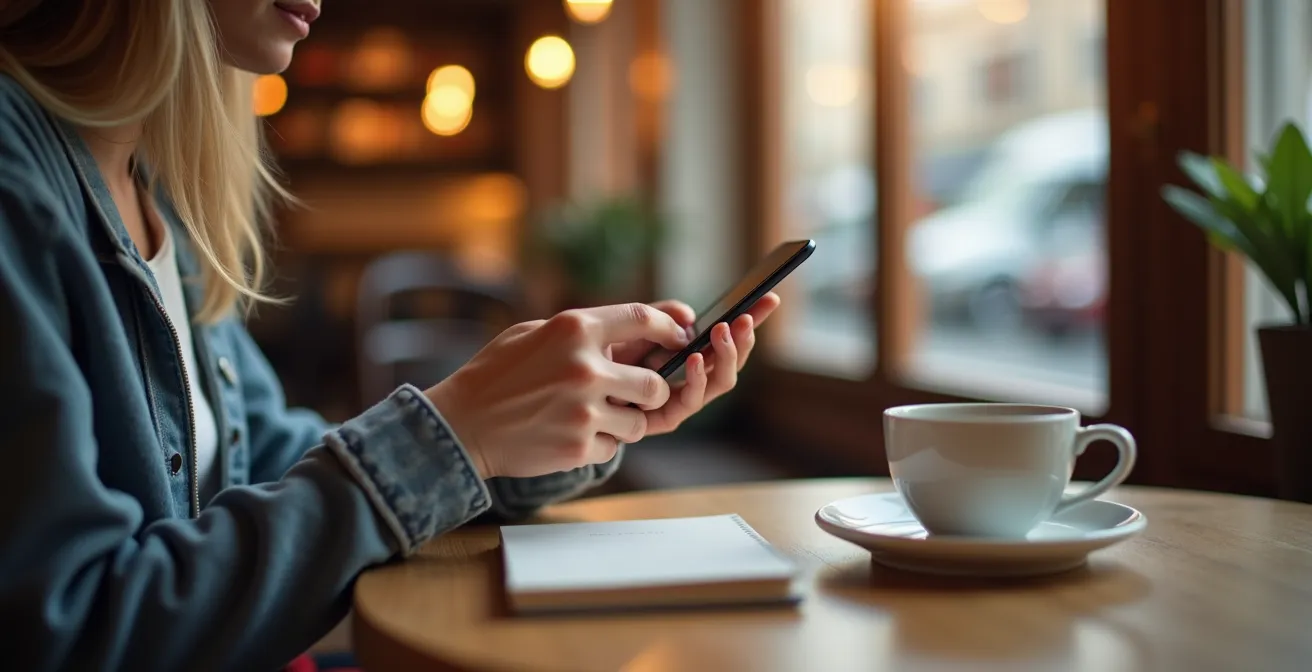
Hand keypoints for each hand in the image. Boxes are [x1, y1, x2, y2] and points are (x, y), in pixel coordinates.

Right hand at [424, 303, 688, 478]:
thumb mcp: (536, 333)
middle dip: (653, 392)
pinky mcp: (577, 447)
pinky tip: (569, 434)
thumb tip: (650, 320)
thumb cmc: (498, 373)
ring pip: (639, 422)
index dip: (668, 328)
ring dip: (626, 422)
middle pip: (655, 384)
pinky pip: (613, 448)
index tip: (678, 337)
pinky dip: (599, 444)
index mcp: (574, 329)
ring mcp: (583, 411)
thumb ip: (588, 327)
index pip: (643, 319)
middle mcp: (584, 368)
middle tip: (637, 394)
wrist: (459, 424)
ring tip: (595, 416)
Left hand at [611, 293, 781, 434]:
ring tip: (724, 332)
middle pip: (732, 359)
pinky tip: (694, 358)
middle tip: (746, 318)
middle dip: (744, 339)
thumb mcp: (630, 326)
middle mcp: (692, 377)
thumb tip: (690, 317)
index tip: (770, 298)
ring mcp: (682, 398)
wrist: (570, 392)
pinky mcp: (667, 418)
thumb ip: (658, 316)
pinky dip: (698, 378)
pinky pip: (692, 400)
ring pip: (721, 381)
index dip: (751, 318)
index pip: (727, 335)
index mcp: (689, 352)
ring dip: (726, 356)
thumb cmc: (600, 356)